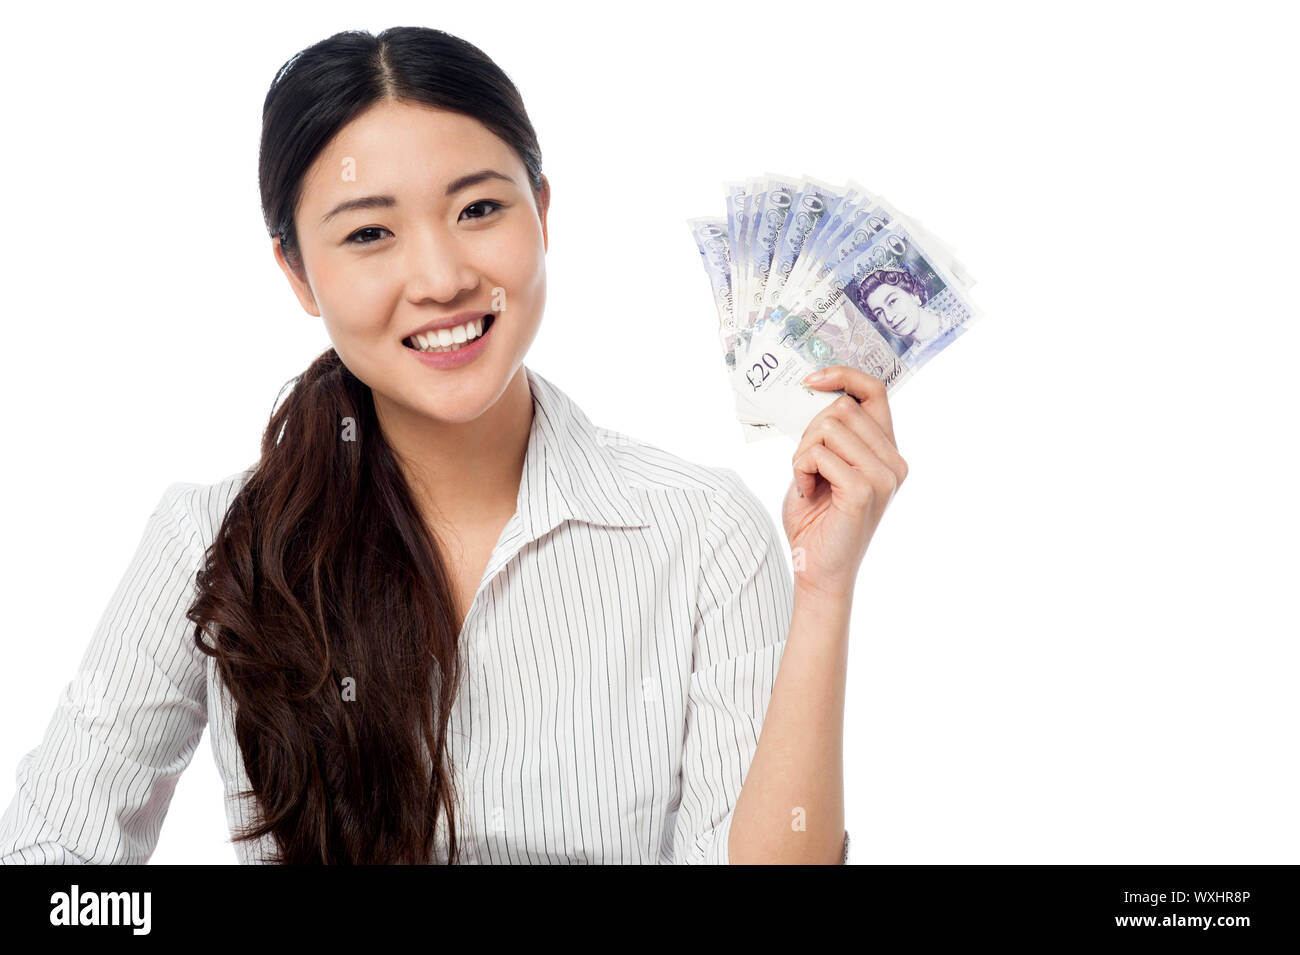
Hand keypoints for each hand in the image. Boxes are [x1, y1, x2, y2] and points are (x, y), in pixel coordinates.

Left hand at [781, 365, 908, 599]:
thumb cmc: (816, 520)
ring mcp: (883, 476)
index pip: (875, 391)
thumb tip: (815, 390)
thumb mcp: (822, 465)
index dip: (844, 375)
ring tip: (808, 483)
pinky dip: (801, 471)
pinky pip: (819, 455)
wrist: (817, 569)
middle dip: (810, 432)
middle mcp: (893, 461)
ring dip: (803, 454)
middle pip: (842, 407)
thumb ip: (829, 433)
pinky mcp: (865, 490)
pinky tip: (807, 494)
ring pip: (828, 428)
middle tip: (806, 466)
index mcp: (887, 451)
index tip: (811, 379)